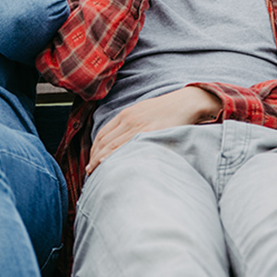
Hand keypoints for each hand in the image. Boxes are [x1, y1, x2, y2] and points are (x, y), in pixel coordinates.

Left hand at [87, 86, 221, 173]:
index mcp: (126, 115)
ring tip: (96, 173)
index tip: (91, 162)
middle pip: (104, 142)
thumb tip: (120, 140)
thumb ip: (130, 124)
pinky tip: (111, 165)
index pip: (102, 134)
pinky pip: (128, 147)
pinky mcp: (150, 133)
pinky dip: (116, 157)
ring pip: (112, 146)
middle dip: (94, 158)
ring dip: (101, 160)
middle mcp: (129, 120)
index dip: (93, 150)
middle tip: (89, 172)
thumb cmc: (167, 110)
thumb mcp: (143, 112)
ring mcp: (138, 127)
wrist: (186, 103)